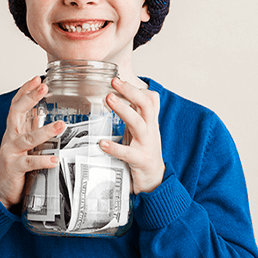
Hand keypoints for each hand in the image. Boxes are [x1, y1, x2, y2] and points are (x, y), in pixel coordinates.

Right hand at [0, 76, 64, 209]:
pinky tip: (54, 160)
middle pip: (17, 112)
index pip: (17, 104)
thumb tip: (44, 113)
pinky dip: (42, 161)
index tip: (37, 78)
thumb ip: (31, 128)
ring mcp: (11, 152)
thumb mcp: (23, 142)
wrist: (0, 188)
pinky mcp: (14, 168)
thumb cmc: (14, 163)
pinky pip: (29, 163)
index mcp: (14, 129)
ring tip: (61, 126)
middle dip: (30, 98)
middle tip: (44, 87)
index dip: (25, 90)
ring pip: (27, 138)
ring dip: (45, 131)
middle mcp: (10, 137)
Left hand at [100, 77, 164, 193]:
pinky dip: (115, 148)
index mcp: (149, 122)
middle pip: (146, 105)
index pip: (149, 99)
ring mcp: (147, 145)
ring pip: (138, 124)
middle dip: (130, 91)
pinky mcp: (141, 160)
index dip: (135, 88)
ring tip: (109, 99)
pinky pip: (128, 153)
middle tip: (113, 81)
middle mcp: (150, 130)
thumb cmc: (143, 152)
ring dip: (124, 110)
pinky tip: (102, 144)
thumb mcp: (141, 130)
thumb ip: (134, 114)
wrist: (155, 179)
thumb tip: (118, 95)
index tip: (117, 78)